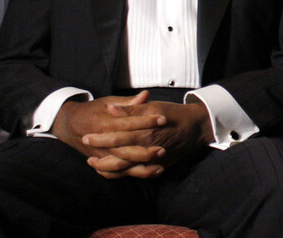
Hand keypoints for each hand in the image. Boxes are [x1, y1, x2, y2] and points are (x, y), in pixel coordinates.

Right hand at [51, 91, 167, 177]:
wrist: (69, 125)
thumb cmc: (92, 111)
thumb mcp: (108, 102)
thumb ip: (128, 103)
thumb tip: (145, 95)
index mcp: (104, 123)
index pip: (128, 123)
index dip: (146, 121)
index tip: (163, 119)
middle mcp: (102, 142)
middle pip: (125, 149)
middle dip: (144, 151)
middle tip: (163, 149)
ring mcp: (101, 155)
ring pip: (122, 165)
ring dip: (141, 167)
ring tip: (160, 165)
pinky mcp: (102, 162)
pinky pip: (117, 173)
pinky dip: (132, 174)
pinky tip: (149, 173)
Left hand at [83, 98, 213, 178]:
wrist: (195, 127)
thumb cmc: (174, 114)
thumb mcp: (153, 107)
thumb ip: (131, 110)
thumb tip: (110, 108)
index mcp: (145, 132)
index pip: (117, 137)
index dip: (100, 138)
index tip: (86, 136)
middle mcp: (147, 149)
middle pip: (117, 157)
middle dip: (99, 155)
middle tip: (87, 153)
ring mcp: (152, 161)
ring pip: (125, 169)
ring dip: (107, 167)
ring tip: (93, 163)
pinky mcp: (156, 166)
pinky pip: (134, 174)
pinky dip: (121, 174)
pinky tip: (111, 170)